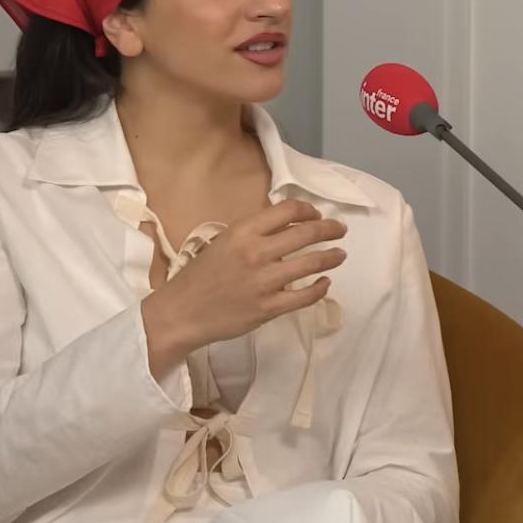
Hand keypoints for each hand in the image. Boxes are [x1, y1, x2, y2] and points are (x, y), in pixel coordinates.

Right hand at [141, 199, 346, 376]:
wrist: (181, 312)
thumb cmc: (199, 276)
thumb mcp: (222, 242)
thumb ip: (252, 233)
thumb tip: (285, 227)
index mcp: (243, 232)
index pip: (287, 211)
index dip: (308, 209)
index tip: (316, 214)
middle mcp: (256, 252)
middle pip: (306, 234)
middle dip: (329, 229)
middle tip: (340, 230)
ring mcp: (265, 281)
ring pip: (311, 263)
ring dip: (331, 257)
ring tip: (340, 255)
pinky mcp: (269, 307)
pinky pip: (305, 296)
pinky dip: (320, 288)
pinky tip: (325, 283)